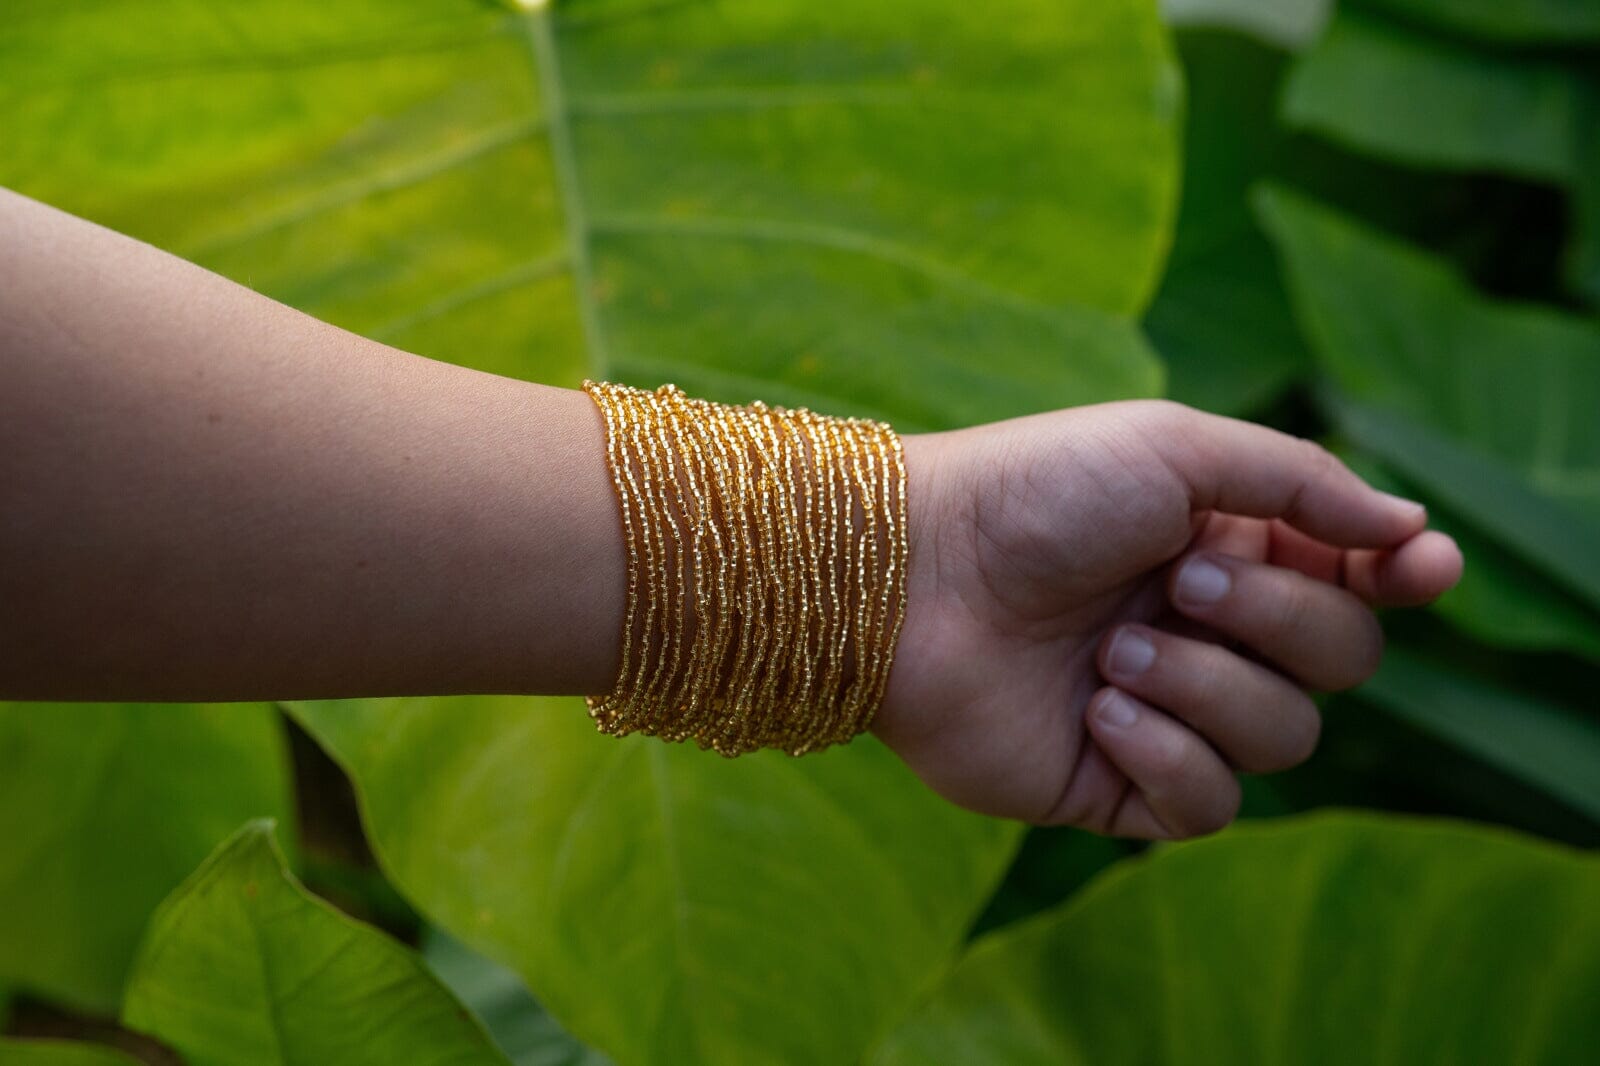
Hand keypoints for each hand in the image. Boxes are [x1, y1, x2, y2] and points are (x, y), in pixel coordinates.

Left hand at [873, 400, 1462, 838]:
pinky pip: (1210, 804)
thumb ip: (1300, 484)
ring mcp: (1165, 710)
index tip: (1418, 571)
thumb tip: (1414, 530)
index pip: (1357, 579)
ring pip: (1286, 737)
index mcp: (1227, 544)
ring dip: (1208, 686)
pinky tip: (1098, 712)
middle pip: (1342, 660)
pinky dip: (1169, 757)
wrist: (911, 579)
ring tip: (1114, 649)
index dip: (1401, 578)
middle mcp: (1207, 630)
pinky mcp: (1116, 784)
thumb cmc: (1036, 494)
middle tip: (1181, 582)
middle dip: (1276, 620)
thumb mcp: (1173, 448)